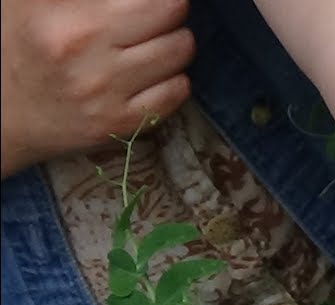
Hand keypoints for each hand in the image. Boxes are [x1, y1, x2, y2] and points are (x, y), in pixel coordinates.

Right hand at [0, 0, 193, 177]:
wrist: (2, 112)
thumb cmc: (19, 45)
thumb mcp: (36, 3)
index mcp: (69, 26)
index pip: (156, 2)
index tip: (147, 2)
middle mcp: (91, 63)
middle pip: (173, 21)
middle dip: (165, 15)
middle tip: (146, 20)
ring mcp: (109, 99)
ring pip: (181, 54)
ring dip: (170, 45)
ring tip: (145, 46)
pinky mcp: (123, 126)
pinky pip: (178, 91)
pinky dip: (171, 78)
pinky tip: (148, 75)